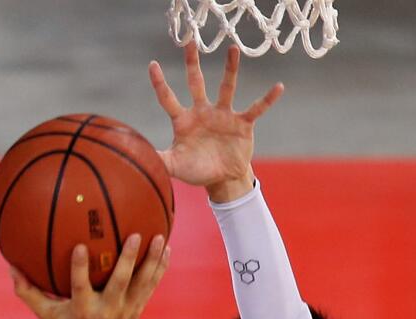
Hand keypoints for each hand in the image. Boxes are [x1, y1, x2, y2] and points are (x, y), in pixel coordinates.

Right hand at [10, 234, 169, 318]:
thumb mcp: (45, 313)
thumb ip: (27, 291)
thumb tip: (10, 266)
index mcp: (82, 310)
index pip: (80, 286)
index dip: (80, 267)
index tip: (81, 246)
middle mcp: (106, 311)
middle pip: (120, 283)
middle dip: (129, 260)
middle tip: (136, 235)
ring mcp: (125, 312)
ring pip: (142, 283)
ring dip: (152, 261)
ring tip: (160, 237)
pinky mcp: (137, 312)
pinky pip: (151, 286)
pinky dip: (159, 269)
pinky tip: (166, 249)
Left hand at [149, 43, 283, 200]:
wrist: (222, 178)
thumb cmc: (196, 169)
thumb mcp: (175, 166)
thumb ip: (159, 159)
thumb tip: (137, 155)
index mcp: (184, 120)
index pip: (168, 98)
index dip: (160, 83)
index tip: (152, 64)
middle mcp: (203, 112)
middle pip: (195, 82)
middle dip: (192, 63)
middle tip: (190, 42)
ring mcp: (223, 115)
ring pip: (226, 87)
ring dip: (230, 69)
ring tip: (233, 49)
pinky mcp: (242, 123)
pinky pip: (256, 108)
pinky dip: (267, 99)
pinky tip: (278, 87)